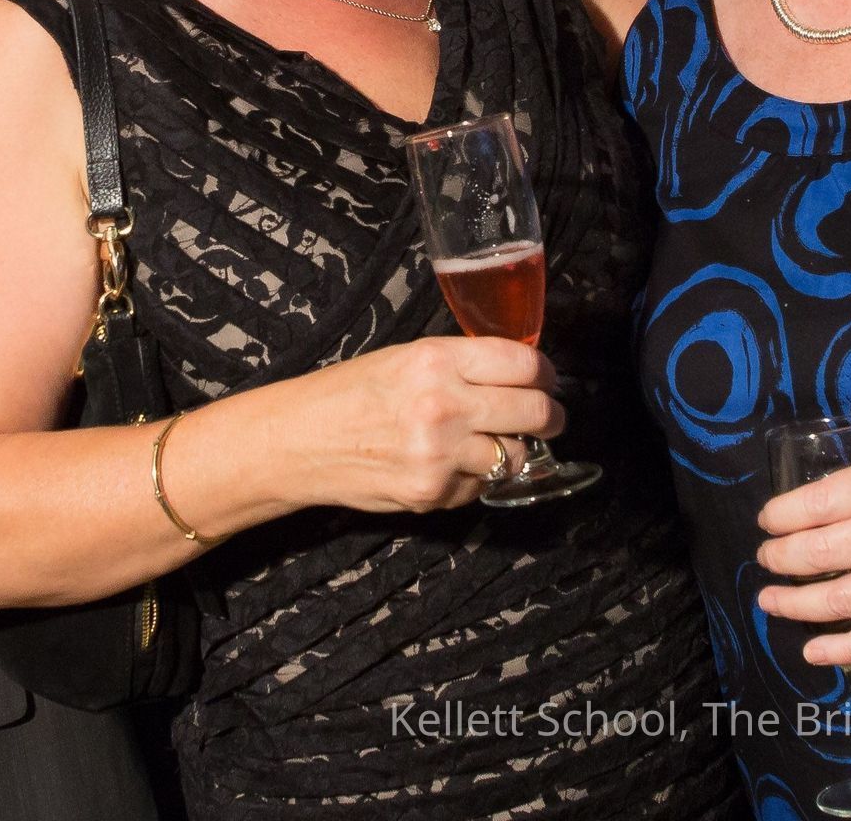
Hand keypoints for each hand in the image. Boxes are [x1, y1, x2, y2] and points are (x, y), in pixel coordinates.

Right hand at [294, 336, 562, 513]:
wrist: (299, 440)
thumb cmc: (350, 393)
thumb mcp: (406, 357)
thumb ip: (463, 364)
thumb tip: (521, 375)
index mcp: (437, 359)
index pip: (524, 364)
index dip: (546, 373)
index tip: (547, 380)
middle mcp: (444, 405)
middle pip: (535, 412)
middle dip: (551, 416)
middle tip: (550, 418)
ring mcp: (440, 454)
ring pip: (515, 456)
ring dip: (510, 452)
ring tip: (486, 443)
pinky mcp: (432, 492)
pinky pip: (480, 486)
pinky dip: (474, 478)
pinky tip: (446, 465)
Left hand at [752, 452, 850, 666]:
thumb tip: (822, 504)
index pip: (826, 500)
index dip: (785, 513)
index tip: (766, 520)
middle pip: (825, 551)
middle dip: (782, 558)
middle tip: (765, 558)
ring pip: (842, 599)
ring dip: (796, 603)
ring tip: (770, 599)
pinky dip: (841, 650)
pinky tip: (812, 651)